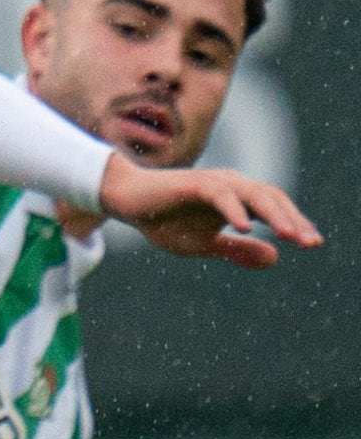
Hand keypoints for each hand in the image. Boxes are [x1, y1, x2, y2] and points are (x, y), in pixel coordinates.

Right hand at [98, 157, 318, 266]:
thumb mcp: (204, 244)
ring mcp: (212, 182)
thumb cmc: (163, 220)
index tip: (312, 244)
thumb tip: (276, 257)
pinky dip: (235, 209)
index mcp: (236, 199)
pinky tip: (244, 227)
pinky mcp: (193, 182)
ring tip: (288, 235)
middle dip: (292, 220)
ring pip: (253, 193)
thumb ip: (237, 250)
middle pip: (272, 198)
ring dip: (273, 215)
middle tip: (308, 243)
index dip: (295, 223)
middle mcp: (230, 185)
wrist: (125, 201)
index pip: (274, 208)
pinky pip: (220, 194)